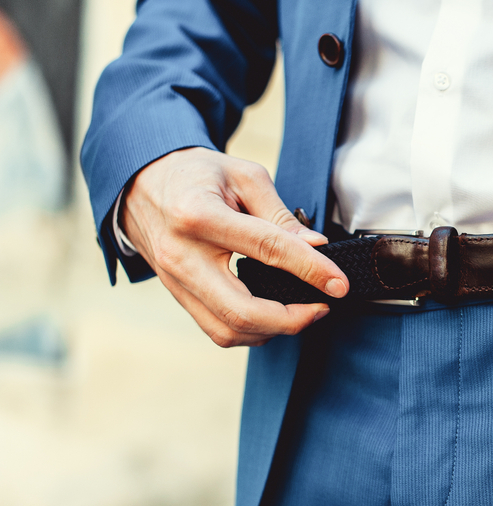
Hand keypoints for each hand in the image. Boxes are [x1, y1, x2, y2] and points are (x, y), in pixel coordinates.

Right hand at [120, 147, 348, 346]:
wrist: (139, 182)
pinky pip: (217, 329)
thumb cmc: (195, 174)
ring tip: (303, 311)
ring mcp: (174, 281)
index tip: (339, 284)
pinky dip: (252, 331)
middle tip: (323, 307)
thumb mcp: (242, 175)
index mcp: (198, 214)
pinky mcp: (177, 295)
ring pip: (229, 330)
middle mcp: (181, 256)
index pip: (266, 250)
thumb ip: (280, 215)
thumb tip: (316, 248)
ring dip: (273, 330)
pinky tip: (275, 316)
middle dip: (293, 319)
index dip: (310, 270)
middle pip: (242, 311)